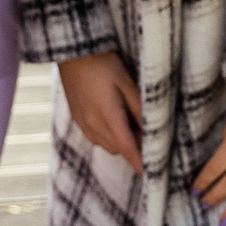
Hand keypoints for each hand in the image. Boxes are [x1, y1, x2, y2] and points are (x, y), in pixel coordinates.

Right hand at [57, 52, 143, 173]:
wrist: (72, 50)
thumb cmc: (102, 63)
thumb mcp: (127, 82)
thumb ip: (140, 108)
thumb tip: (153, 130)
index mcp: (107, 117)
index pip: (128, 150)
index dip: (141, 165)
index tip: (153, 175)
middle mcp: (92, 126)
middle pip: (119, 149)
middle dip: (133, 144)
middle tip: (144, 126)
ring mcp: (82, 123)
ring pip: (107, 145)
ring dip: (119, 139)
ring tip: (127, 116)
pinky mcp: (76, 118)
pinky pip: (96, 136)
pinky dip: (107, 133)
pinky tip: (111, 113)